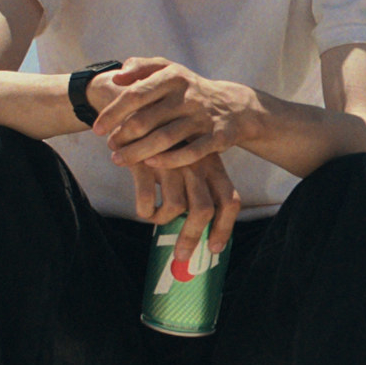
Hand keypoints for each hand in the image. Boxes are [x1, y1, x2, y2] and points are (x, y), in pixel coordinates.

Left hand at [91, 57, 258, 167]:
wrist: (234, 106)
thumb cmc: (190, 89)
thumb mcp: (169, 69)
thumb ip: (141, 67)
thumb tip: (116, 78)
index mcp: (173, 76)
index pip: (135, 94)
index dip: (112, 113)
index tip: (96, 129)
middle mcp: (188, 95)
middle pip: (146, 120)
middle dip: (122, 136)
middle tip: (109, 148)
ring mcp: (203, 117)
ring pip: (165, 139)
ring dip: (138, 152)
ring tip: (119, 160)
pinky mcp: (217, 137)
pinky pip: (190, 153)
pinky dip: (169, 160)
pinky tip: (150, 165)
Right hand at [129, 149, 241, 265]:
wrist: (136, 109)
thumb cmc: (167, 144)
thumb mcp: (190, 160)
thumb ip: (199, 188)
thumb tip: (202, 228)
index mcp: (212, 164)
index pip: (229, 200)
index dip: (224, 228)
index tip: (214, 248)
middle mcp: (196, 163)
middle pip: (203, 210)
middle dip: (192, 238)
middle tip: (181, 256)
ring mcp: (172, 162)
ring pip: (175, 208)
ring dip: (163, 221)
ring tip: (154, 217)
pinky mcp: (145, 162)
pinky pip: (147, 200)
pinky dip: (144, 211)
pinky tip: (142, 208)